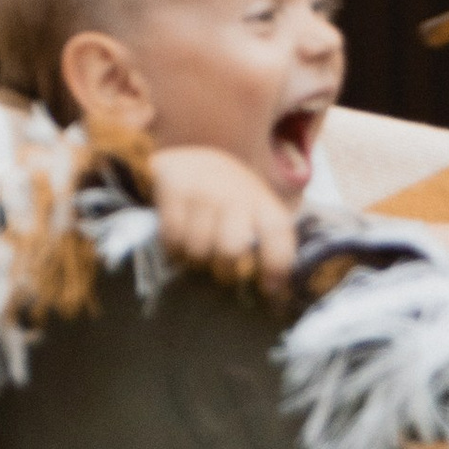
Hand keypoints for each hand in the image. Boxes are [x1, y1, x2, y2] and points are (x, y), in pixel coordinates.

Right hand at [147, 147, 299, 300]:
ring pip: (197, 250)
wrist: (193, 157)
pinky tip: (181, 241)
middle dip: (226, 272)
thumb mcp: (255, 209)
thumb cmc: (230, 196)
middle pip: (231, 249)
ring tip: (199, 252)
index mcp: (261, 201)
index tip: (269, 288)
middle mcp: (232, 194)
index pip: (276, 231)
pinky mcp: (173, 189)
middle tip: (223, 273)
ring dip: (197, 261)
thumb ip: (267, 243)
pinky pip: (172, 239)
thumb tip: (276, 292)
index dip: (275, 263)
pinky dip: (174, 249)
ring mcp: (201, 190)